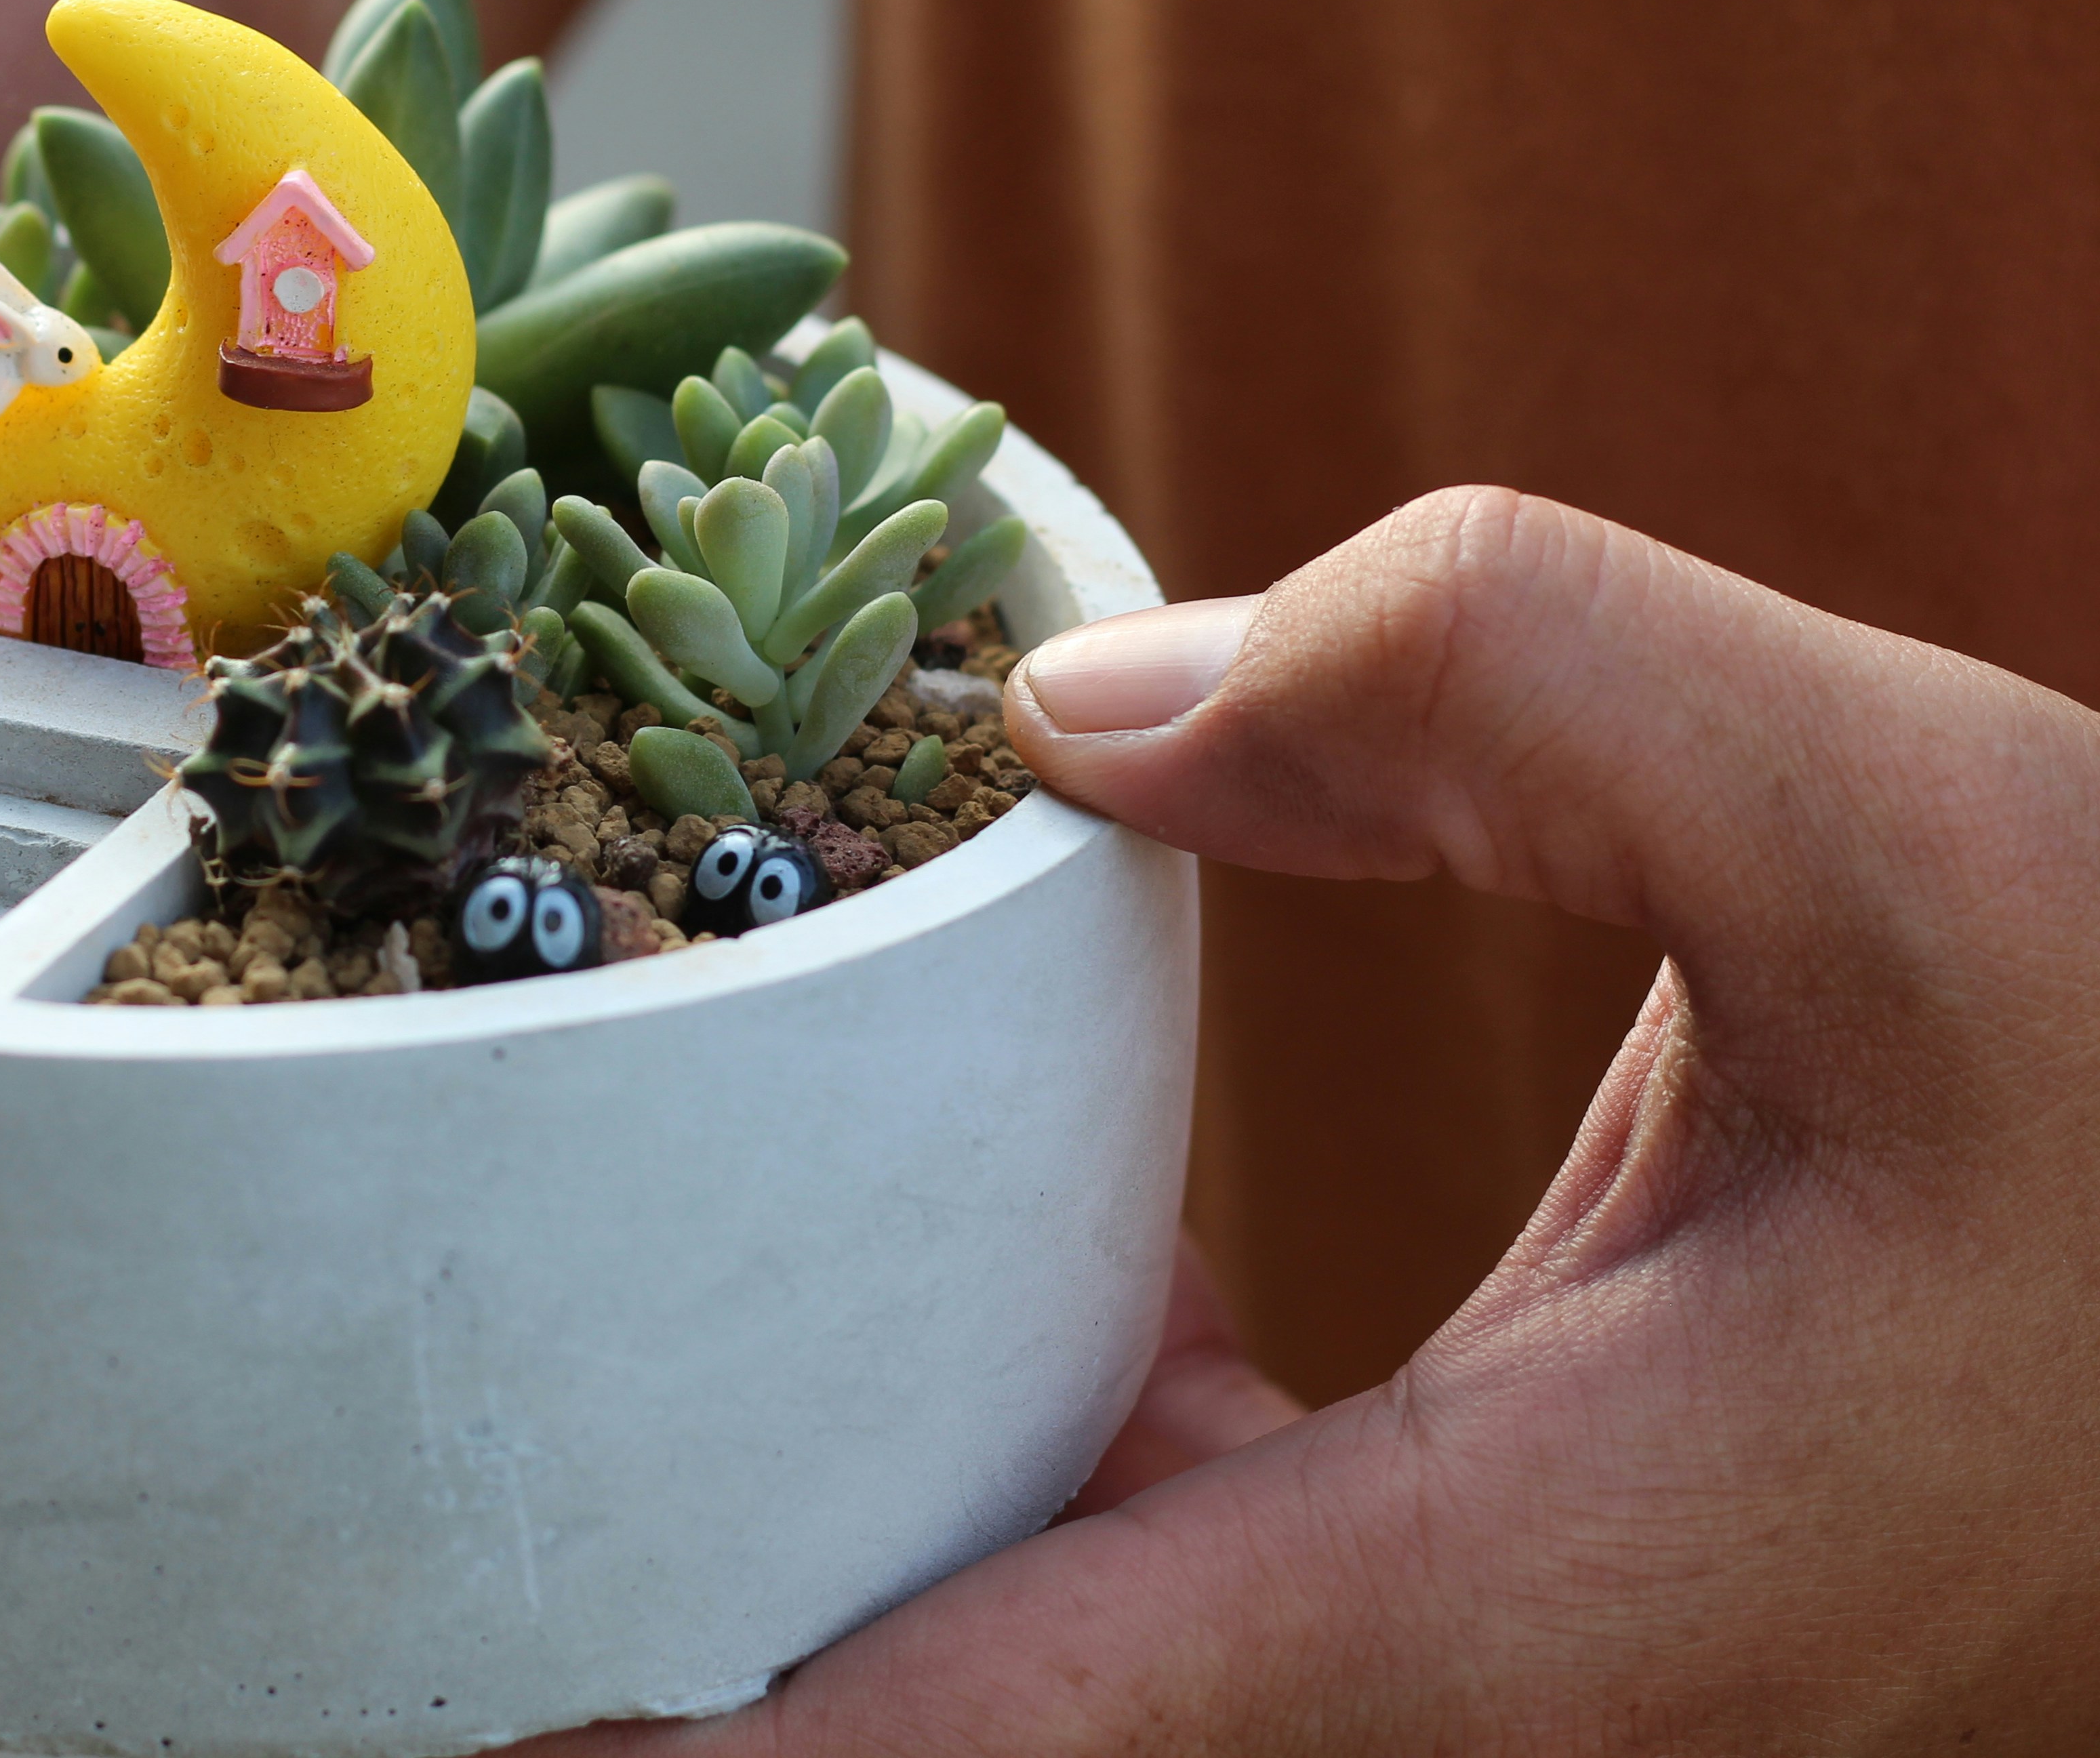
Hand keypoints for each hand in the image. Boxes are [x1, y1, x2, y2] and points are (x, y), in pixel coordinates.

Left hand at [537, 487, 2099, 1749]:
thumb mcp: (1852, 791)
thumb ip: (1460, 679)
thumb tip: (1065, 719)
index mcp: (1541, 1568)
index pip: (1042, 1721)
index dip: (739, 1745)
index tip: (502, 1707)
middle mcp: (1503, 1676)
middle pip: (1024, 1724)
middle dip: (744, 1657)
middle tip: (477, 1519)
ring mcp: (1522, 1650)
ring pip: (1115, 1660)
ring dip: (886, 1549)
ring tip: (661, 1384)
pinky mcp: (1536, 1569)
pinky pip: (1224, 1564)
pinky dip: (1068, 1456)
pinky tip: (1013, 1270)